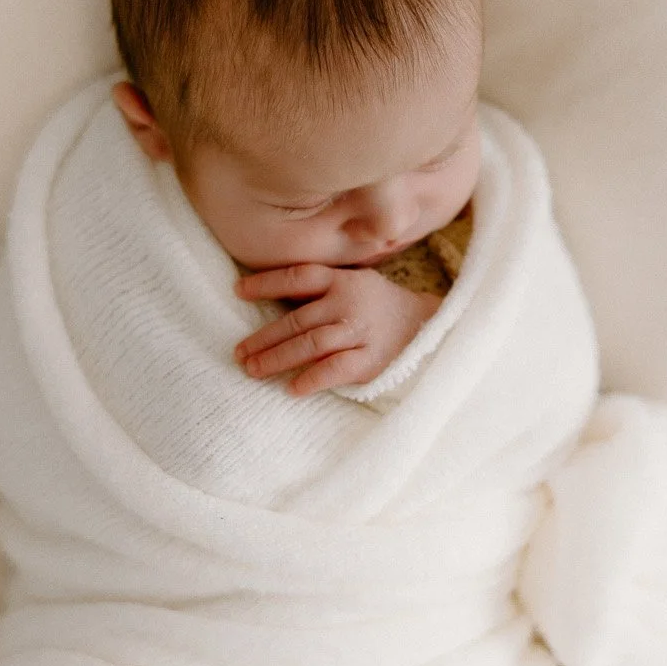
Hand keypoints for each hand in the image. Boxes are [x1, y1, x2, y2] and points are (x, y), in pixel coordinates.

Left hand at [233, 264, 441, 395]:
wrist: (428, 326)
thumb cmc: (380, 305)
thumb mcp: (356, 282)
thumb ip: (323, 286)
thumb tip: (275, 296)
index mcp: (342, 281)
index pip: (298, 277)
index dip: (266, 283)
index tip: (237, 291)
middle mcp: (348, 303)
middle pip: (297, 320)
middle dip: (263, 338)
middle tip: (239, 353)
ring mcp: (360, 332)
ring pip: (310, 345)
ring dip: (277, 359)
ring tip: (253, 370)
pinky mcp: (371, 360)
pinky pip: (336, 370)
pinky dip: (313, 379)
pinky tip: (292, 389)